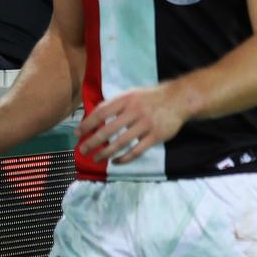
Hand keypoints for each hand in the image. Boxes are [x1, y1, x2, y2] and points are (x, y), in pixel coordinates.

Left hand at [74, 85, 188, 164]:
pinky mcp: (156, 136)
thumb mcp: (132, 94)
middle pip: (109, 130)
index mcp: (127, 100)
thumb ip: (114, 104)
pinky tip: (116, 161)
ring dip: (106, 152)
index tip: (77, 134)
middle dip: (93, 142)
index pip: (101, 113)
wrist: (179, 99)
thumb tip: (92, 117)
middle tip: (82, 150)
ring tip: (96, 159)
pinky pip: (137, 150)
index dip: (87, 124)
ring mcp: (146, 125)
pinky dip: (124, 158)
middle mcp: (135, 112)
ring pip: (121, 142)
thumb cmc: (151, 98)